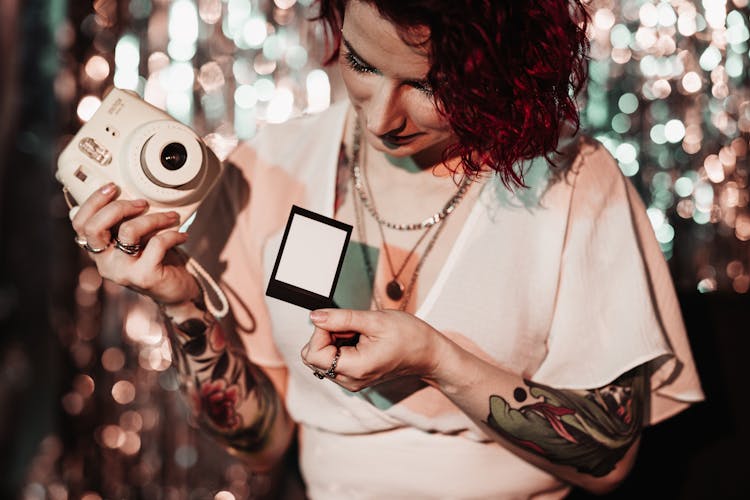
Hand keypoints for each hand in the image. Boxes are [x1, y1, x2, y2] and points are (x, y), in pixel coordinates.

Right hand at [70, 182, 198, 305]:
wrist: (176, 292)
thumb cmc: (156, 259)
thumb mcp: (137, 239)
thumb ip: (125, 222)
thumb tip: (128, 191)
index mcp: (98, 251)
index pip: (80, 224)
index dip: (93, 202)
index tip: (113, 187)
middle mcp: (104, 263)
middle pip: (95, 227)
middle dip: (119, 207)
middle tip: (143, 203)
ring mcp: (123, 272)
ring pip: (128, 231)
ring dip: (154, 218)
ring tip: (172, 217)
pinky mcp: (144, 277)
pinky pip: (157, 244)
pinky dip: (173, 234)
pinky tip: (182, 235)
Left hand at [300, 308, 443, 391]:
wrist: (428, 354)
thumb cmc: (409, 337)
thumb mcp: (375, 320)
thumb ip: (341, 319)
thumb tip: (315, 317)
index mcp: (354, 369)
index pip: (313, 353)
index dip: (320, 332)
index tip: (338, 321)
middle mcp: (349, 380)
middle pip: (314, 356)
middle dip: (327, 336)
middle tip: (352, 328)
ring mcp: (350, 381)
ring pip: (322, 357)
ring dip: (334, 340)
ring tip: (359, 334)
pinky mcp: (353, 376)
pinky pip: (333, 360)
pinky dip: (341, 346)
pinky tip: (359, 340)